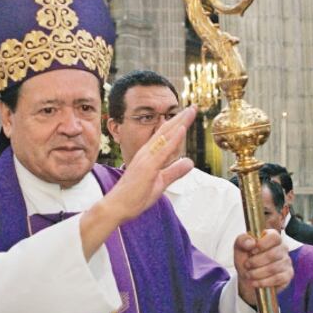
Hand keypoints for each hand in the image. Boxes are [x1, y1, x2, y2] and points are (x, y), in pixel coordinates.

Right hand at [99, 106, 196, 224]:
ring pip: (165, 136)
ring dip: (179, 122)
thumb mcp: (161, 182)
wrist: (118, 206)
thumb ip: (174, 171)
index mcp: (149, 154)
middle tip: (194, 107)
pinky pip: (163, 150)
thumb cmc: (135, 195)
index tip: (189, 114)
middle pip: (166, 131)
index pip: (166, 135)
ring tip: (190, 111)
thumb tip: (189, 162)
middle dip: (181, 118)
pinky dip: (173, 139)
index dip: (178, 124)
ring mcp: (146, 158)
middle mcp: (147, 152)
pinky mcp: (148, 167)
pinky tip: (182, 129)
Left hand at [233, 229, 293, 307]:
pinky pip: (278, 279)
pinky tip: (255, 282)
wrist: (248, 278)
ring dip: (257, 273)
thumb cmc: (246, 260)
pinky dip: (263, 282)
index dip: (262, 244)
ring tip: (248, 275)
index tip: (252, 251)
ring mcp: (287, 262)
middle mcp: (282, 248)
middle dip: (256, 262)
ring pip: (274, 268)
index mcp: (272, 238)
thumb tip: (251, 242)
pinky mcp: (288, 275)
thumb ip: (242, 241)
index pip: (274, 237)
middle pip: (273, 254)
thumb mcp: (240, 248)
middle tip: (247, 265)